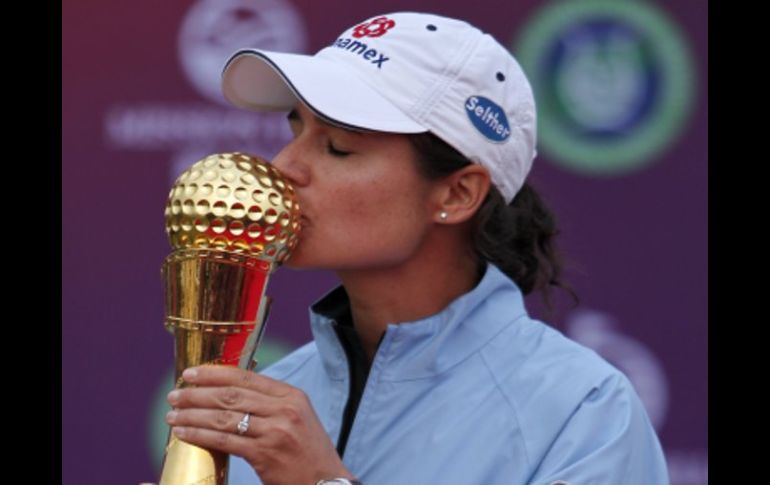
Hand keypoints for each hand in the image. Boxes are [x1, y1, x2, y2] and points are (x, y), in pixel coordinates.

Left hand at [166, 366, 353, 484]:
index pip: (246, 377)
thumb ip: (270, 404)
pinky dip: (199, 435)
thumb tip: (230, 393)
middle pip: (231, 395)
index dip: (214, 373)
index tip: (190, 373)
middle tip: (174, 395)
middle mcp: (285, 409)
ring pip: (223, 417)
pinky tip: (183, 433)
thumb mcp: (296, 418)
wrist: (326, 484)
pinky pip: (223, 441)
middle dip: (197, 393)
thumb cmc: (307, 453)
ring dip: (193, 414)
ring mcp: (276, 431)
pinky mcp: (265, 454)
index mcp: (292, 396)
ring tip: (172, 415)